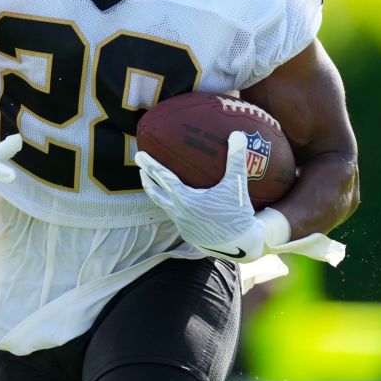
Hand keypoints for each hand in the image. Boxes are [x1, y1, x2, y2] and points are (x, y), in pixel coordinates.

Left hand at [137, 131, 268, 262]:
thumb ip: (236, 159)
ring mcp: (182, 225)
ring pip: (163, 205)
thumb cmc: (238, 215)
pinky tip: (176, 200)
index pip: (162, 178)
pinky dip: (170, 204)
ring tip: (154, 182)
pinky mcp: (188, 233)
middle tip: (139, 164)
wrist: (241, 247)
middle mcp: (179, 213)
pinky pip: (174, 215)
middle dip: (146, 177)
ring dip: (156, 192)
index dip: (150, 165)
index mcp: (185, 200)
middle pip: (155, 193)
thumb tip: (238, 133)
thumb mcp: (237, 185)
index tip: (139, 155)